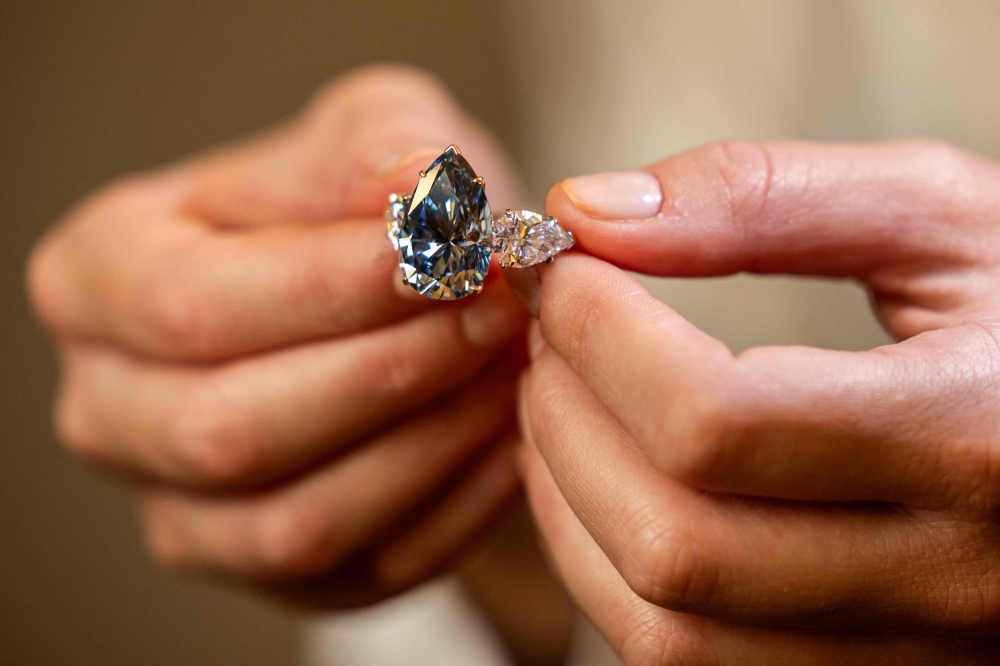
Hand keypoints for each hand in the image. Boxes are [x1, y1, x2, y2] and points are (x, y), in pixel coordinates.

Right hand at [28, 65, 528, 606]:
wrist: (393, 300)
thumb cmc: (362, 213)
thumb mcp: (367, 134)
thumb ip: (381, 147)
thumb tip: (418, 189)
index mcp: (99, 280)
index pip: (190, 303)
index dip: (329, 287)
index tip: (452, 258)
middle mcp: (113, 411)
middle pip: (227, 430)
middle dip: (386, 372)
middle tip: (498, 312)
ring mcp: (186, 512)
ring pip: (296, 522)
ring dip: (427, 445)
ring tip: (511, 369)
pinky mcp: (274, 576)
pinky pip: (365, 569)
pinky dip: (453, 507)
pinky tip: (509, 436)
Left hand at [518, 141, 999, 662]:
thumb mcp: (938, 216)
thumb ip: (763, 196)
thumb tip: (584, 211)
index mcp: (980, 439)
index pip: (715, 420)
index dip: (599, 333)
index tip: (562, 266)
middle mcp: (947, 579)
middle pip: (672, 538)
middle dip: (565, 416)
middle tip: (549, 328)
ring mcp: (902, 650)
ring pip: (659, 621)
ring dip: (566, 498)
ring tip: (559, 393)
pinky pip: (677, 657)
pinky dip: (600, 563)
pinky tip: (597, 474)